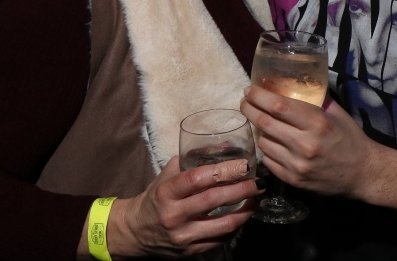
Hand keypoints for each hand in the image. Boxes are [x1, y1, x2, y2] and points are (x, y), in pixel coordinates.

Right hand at [108, 156, 263, 257]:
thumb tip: (226, 146)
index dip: (224, 170)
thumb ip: (193, 159)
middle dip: (242, 190)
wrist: (136, 231)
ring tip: (256, 200)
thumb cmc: (156, 197)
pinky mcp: (191, 251)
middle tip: (259, 182)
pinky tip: (243, 216)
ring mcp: (183, 236)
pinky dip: (235, 226)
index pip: (198, 178)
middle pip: (214, 200)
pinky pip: (220, 239)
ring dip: (245, 211)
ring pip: (222, 225)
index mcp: (167, 191)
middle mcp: (174, 215)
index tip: (244, 165)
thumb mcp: (168, 174)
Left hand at [240, 86, 376, 199]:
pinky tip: (273, 143)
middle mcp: (304, 144)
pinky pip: (268, 161)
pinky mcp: (293, 180)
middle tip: (245, 102)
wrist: (363, 174)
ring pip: (263, 143)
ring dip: (259, 131)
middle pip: (265, 123)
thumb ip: (314, 99)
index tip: (249, 90)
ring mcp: (297, 165)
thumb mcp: (336, 113)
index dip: (259, 96)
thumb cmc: (350, 138)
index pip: (278, 106)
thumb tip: (290, 83)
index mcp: (317, 123)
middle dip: (249, 109)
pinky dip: (267, 150)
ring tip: (263, 123)